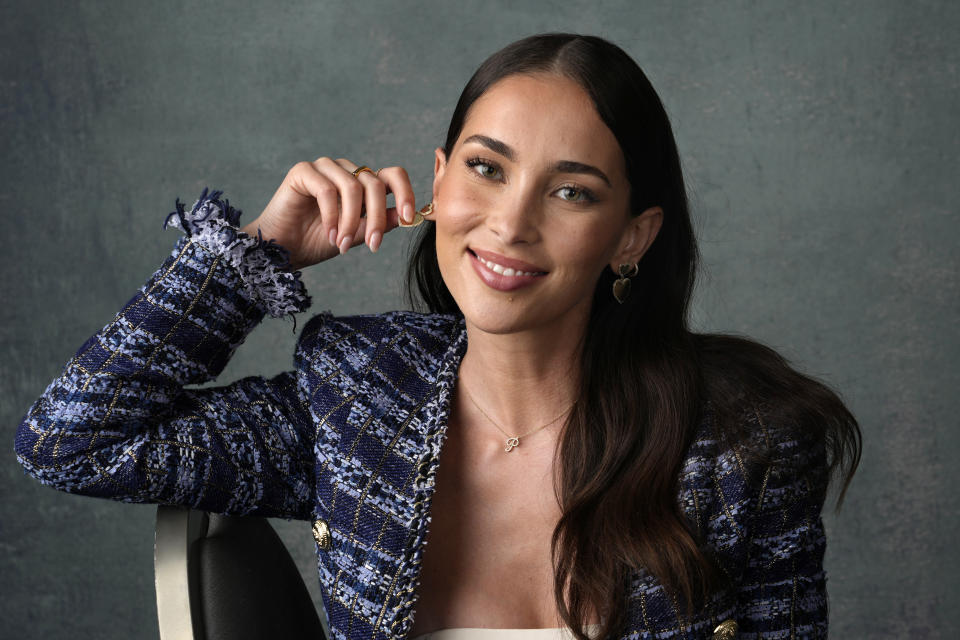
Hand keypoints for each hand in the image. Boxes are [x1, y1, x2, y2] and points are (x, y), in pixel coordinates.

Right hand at [239, 158, 417, 270]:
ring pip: (353, 187)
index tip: (408, 217)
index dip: (405, 192)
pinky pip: (328, 189)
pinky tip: (330, 234)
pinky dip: (332, 215)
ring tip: (343, 244)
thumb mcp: (357, 235)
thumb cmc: (317, 242)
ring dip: (351, 221)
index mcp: (362, 182)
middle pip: (375, 184)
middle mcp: (346, 170)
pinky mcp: (303, 171)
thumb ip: (380, 223)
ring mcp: (325, 168)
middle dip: (376, 218)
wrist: (283, 250)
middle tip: (373, 245)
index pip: (393, 175)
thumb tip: (408, 216)